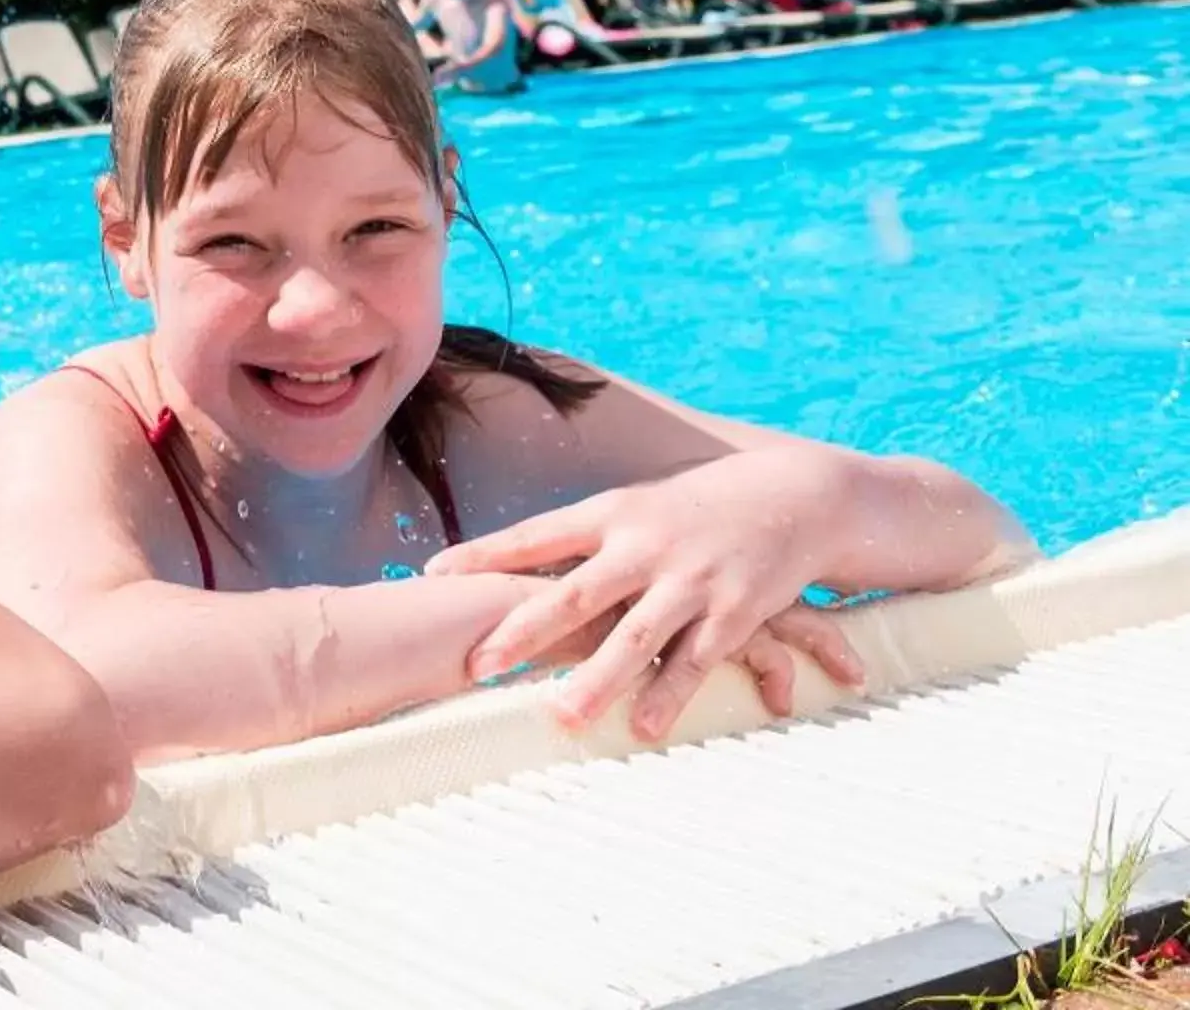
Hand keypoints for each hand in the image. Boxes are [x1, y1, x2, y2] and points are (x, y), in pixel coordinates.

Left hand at [429, 452, 865, 740]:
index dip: (484, 555)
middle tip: (480, 664)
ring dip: (598, 680)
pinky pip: (695, 660)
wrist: (794, 497)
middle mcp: (646, 544)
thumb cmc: (693, 510)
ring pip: (635, 636)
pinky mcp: (736, 611)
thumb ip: (582, 542)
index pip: (534, 535)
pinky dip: (669, 695)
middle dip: (526, 631)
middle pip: (576, 591)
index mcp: (611, 513)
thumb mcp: (634, 509)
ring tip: (560, 717)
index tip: (433, 575)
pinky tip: (645, 728)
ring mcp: (691, 579)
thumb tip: (508, 566)